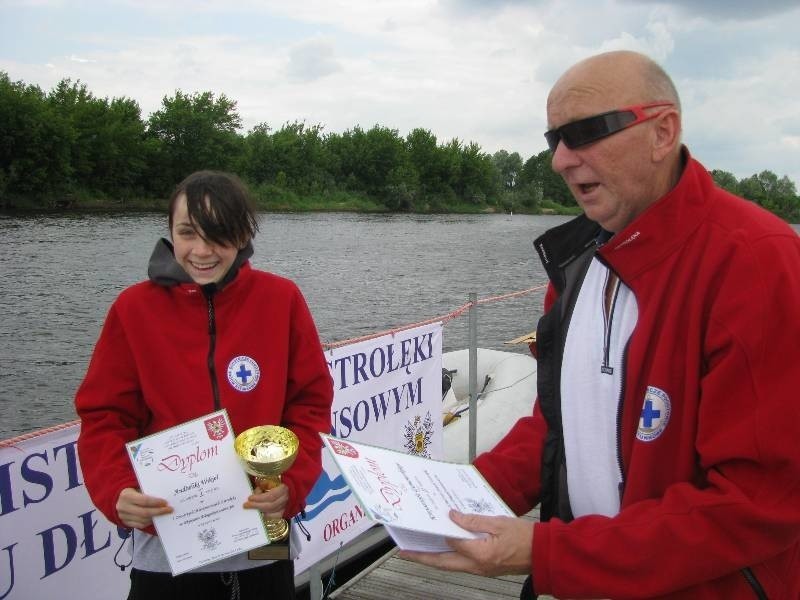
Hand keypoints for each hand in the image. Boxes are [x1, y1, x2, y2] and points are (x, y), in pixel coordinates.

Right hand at [116, 487, 172, 528]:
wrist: (117, 499)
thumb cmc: (132, 491)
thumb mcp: (137, 487)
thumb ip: (147, 492)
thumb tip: (164, 497)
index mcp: (126, 496)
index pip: (144, 500)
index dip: (156, 502)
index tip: (166, 502)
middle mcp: (123, 507)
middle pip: (144, 512)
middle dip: (159, 511)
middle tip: (169, 509)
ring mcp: (123, 516)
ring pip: (143, 520)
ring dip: (155, 517)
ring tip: (164, 514)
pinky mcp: (125, 523)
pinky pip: (139, 525)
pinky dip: (149, 522)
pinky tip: (156, 518)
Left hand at [243, 482, 288, 518]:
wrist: (290, 488)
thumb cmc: (280, 482)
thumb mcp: (272, 479)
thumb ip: (265, 484)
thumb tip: (256, 491)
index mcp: (283, 489)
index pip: (271, 496)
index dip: (259, 498)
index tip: (250, 498)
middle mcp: (285, 499)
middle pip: (270, 506)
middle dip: (256, 506)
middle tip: (246, 505)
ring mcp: (286, 506)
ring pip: (272, 513)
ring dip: (260, 511)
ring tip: (251, 509)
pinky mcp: (284, 512)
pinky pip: (275, 517)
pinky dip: (267, 516)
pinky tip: (260, 513)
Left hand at [398, 510, 532, 576]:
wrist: (543, 553)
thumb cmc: (525, 537)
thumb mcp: (498, 522)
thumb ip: (473, 520)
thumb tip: (453, 517)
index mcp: (480, 553)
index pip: (451, 541)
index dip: (439, 530)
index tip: (428, 521)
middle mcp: (477, 565)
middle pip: (443, 563)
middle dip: (422, 557)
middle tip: (405, 552)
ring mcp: (481, 570)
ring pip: (450, 566)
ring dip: (434, 559)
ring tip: (419, 551)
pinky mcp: (485, 569)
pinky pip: (461, 564)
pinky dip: (449, 557)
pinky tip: (444, 549)